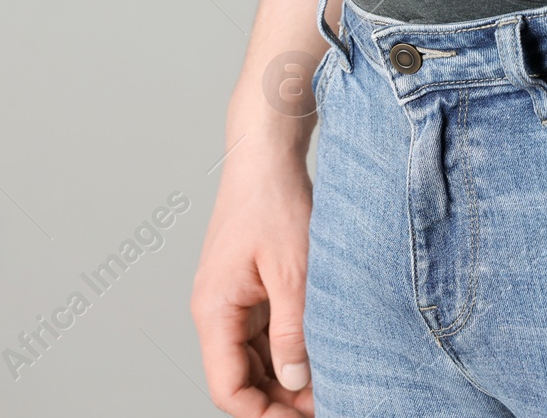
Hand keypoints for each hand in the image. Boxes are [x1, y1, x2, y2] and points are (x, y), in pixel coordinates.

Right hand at [192, 134, 315, 416]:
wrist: (267, 154)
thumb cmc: (273, 202)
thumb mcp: (293, 272)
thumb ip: (293, 332)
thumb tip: (294, 383)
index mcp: (214, 311)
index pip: (228, 389)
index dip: (264, 415)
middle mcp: (217, 310)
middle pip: (241, 379)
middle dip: (280, 401)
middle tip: (329, 406)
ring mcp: (233, 299)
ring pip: (256, 359)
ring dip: (288, 378)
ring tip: (332, 386)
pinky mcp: (251, 287)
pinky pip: (266, 334)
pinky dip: (291, 350)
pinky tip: (322, 356)